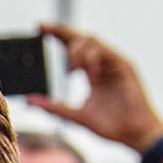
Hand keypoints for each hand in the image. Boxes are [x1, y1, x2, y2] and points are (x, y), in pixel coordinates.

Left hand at [28, 23, 162, 153]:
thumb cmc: (110, 126)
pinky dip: (92, 58)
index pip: (72, 46)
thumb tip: (29, 100)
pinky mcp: (125, 66)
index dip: (57, 35)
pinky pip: (107, 52)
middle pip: (81, 37)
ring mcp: (114, 63)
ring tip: (70, 70)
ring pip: (92, 40)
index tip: (38, 28)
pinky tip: (85, 71)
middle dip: (61, 30)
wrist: (133, 135)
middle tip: (42, 28)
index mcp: (91, 72)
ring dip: (76, 51)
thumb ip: (54, 107)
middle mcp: (102, 63)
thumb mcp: (76, 116)